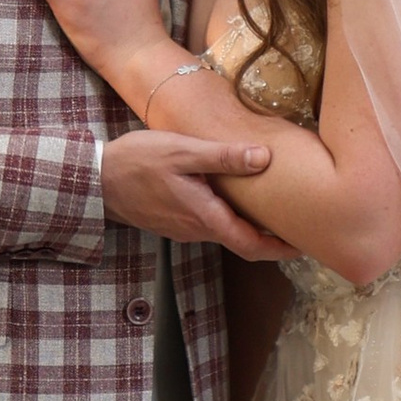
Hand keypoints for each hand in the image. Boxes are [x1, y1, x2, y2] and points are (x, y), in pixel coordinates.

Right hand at [100, 129, 285, 259]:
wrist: (95, 180)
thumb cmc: (137, 162)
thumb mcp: (183, 152)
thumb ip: (224, 157)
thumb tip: (264, 159)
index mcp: (205, 217)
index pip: (251, 245)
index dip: (280, 249)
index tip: (304, 245)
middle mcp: (197, 230)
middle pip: (242, 242)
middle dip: (271, 239)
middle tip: (298, 226)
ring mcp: (184, 228)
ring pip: (226, 232)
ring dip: (250, 227)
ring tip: (274, 209)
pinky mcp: (174, 220)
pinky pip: (210, 224)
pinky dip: (231, 217)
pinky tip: (237, 198)